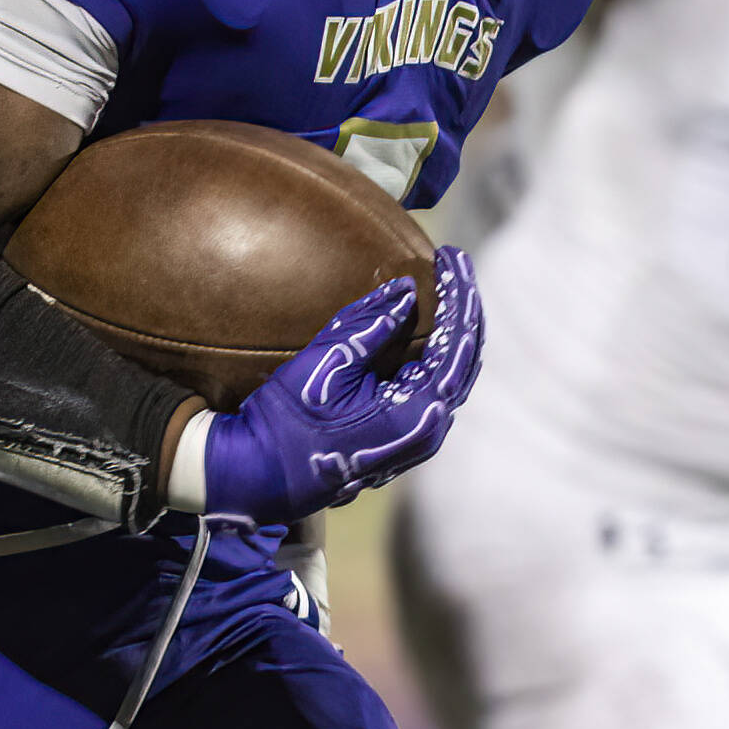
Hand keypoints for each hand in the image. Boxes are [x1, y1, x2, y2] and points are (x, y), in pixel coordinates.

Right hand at [200, 246, 482, 525]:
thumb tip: (406, 292)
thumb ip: (369, 325)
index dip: (458, 293)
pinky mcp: (403, 439)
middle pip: (465, 358)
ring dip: (453, 331)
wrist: (263, 472)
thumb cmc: (289, 419)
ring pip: (453, 375)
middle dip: (464, 307)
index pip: (456, 342)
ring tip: (450, 290)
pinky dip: (438, 355)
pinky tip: (429, 331)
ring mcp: (419, 438)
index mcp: (419, 410)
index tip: (452, 255)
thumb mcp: (327, 362)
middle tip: (455, 265)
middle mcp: (430, 428)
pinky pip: (435, 388)